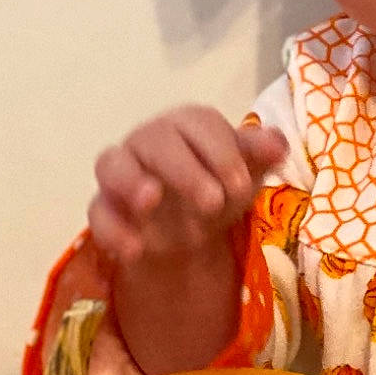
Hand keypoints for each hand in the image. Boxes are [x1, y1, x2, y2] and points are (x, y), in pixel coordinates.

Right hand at [88, 107, 286, 267]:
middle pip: (156, 140)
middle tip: (212, 203)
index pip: (199, 123)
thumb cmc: (219, 185)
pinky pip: (97, 211)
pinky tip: (135, 251)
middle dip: (184, 169)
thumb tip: (278, 143)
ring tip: (151, 202)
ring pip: (112, 163)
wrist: (191, 228)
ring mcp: (122, 171)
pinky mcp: (104, 207)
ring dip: (130, 181)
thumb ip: (259, 154)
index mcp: (187, 125)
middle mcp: (149, 140)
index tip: (241, 185)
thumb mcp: (244, 173)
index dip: (221, 151)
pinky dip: (112, 230)